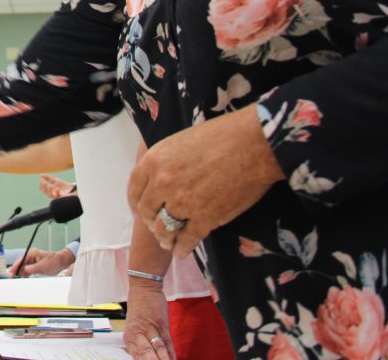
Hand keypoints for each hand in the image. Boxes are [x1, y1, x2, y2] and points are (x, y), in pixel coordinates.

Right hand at [10, 246, 74, 276]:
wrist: (61, 263)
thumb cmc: (53, 261)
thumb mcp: (43, 266)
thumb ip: (32, 268)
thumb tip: (24, 270)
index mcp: (32, 254)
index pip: (21, 259)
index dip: (16, 266)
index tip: (11, 272)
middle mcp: (31, 257)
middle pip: (21, 264)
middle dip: (16, 271)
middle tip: (12, 277)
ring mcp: (33, 262)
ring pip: (23, 268)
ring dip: (20, 274)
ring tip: (15, 280)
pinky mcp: (35, 267)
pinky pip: (27, 271)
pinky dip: (25, 275)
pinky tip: (21, 279)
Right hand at [39, 174, 74, 198]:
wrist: (73, 188)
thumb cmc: (64, 185)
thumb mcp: (56, 180)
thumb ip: (49, 178)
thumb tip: (40, 175)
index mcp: (51, 190)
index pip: (43, 190)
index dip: (41, 185)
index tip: (42, 179)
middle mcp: (53, 194)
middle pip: (46, 193)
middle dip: (44, 187)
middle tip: (45, 182)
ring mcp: (58, 196)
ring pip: (51, 196)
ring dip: (50, 190)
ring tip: (51, 185)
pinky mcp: (63, 197)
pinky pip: (58, 196)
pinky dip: (57, 192)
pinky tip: (57, 188)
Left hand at [123, 280, 174, 359]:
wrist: (143, 287)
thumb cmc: (138, 308)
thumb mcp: (133, 326)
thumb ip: (138, 344)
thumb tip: (145, 358)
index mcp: (129, 338)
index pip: (137, 358)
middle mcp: (137, 334)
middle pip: (147, 356)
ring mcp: (150, 329)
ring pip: (158, 350)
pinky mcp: (162, 324)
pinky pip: (167, 342)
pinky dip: (171, 353)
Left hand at [127, 104, 283, 256]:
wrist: (254, 144)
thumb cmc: (220, 136)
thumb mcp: (179, 142)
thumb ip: (164, 162)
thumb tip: (157, 180)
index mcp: (154, 160)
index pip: (134, 190)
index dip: (136, 204)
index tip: (140, 211)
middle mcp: (163, 183)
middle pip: (147, 212)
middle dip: (151, 221)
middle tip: (156, 226)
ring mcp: (183, 203)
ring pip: (164, 229)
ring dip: (164, 238)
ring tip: (168, 241)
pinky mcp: (205, 219)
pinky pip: (187, 240)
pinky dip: (182, 248)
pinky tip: (182, 251)